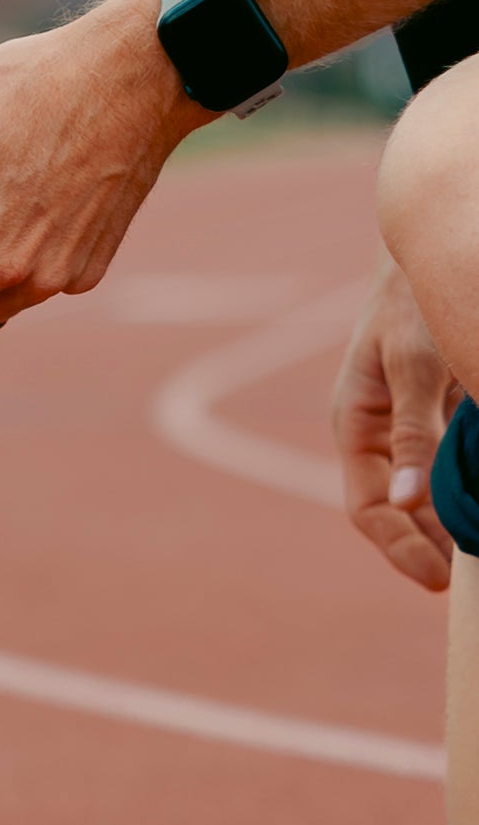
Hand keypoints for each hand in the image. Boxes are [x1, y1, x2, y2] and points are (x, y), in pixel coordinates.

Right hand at [332, 253, 457, 589]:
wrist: (436, 243)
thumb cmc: (418, 297)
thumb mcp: (416, 363)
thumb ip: (414, 434)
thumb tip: (407, 502)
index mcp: (356, 423)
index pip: (369, 508)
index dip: (401, 549)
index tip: (441, 581)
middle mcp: (379, 430)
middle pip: (399, 509)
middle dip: (431, 546)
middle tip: (469, 578)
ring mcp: (409, 422)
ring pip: (428, 490)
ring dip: (453, 521)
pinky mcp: (439, 409)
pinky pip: (451, 463)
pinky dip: (470, 486)